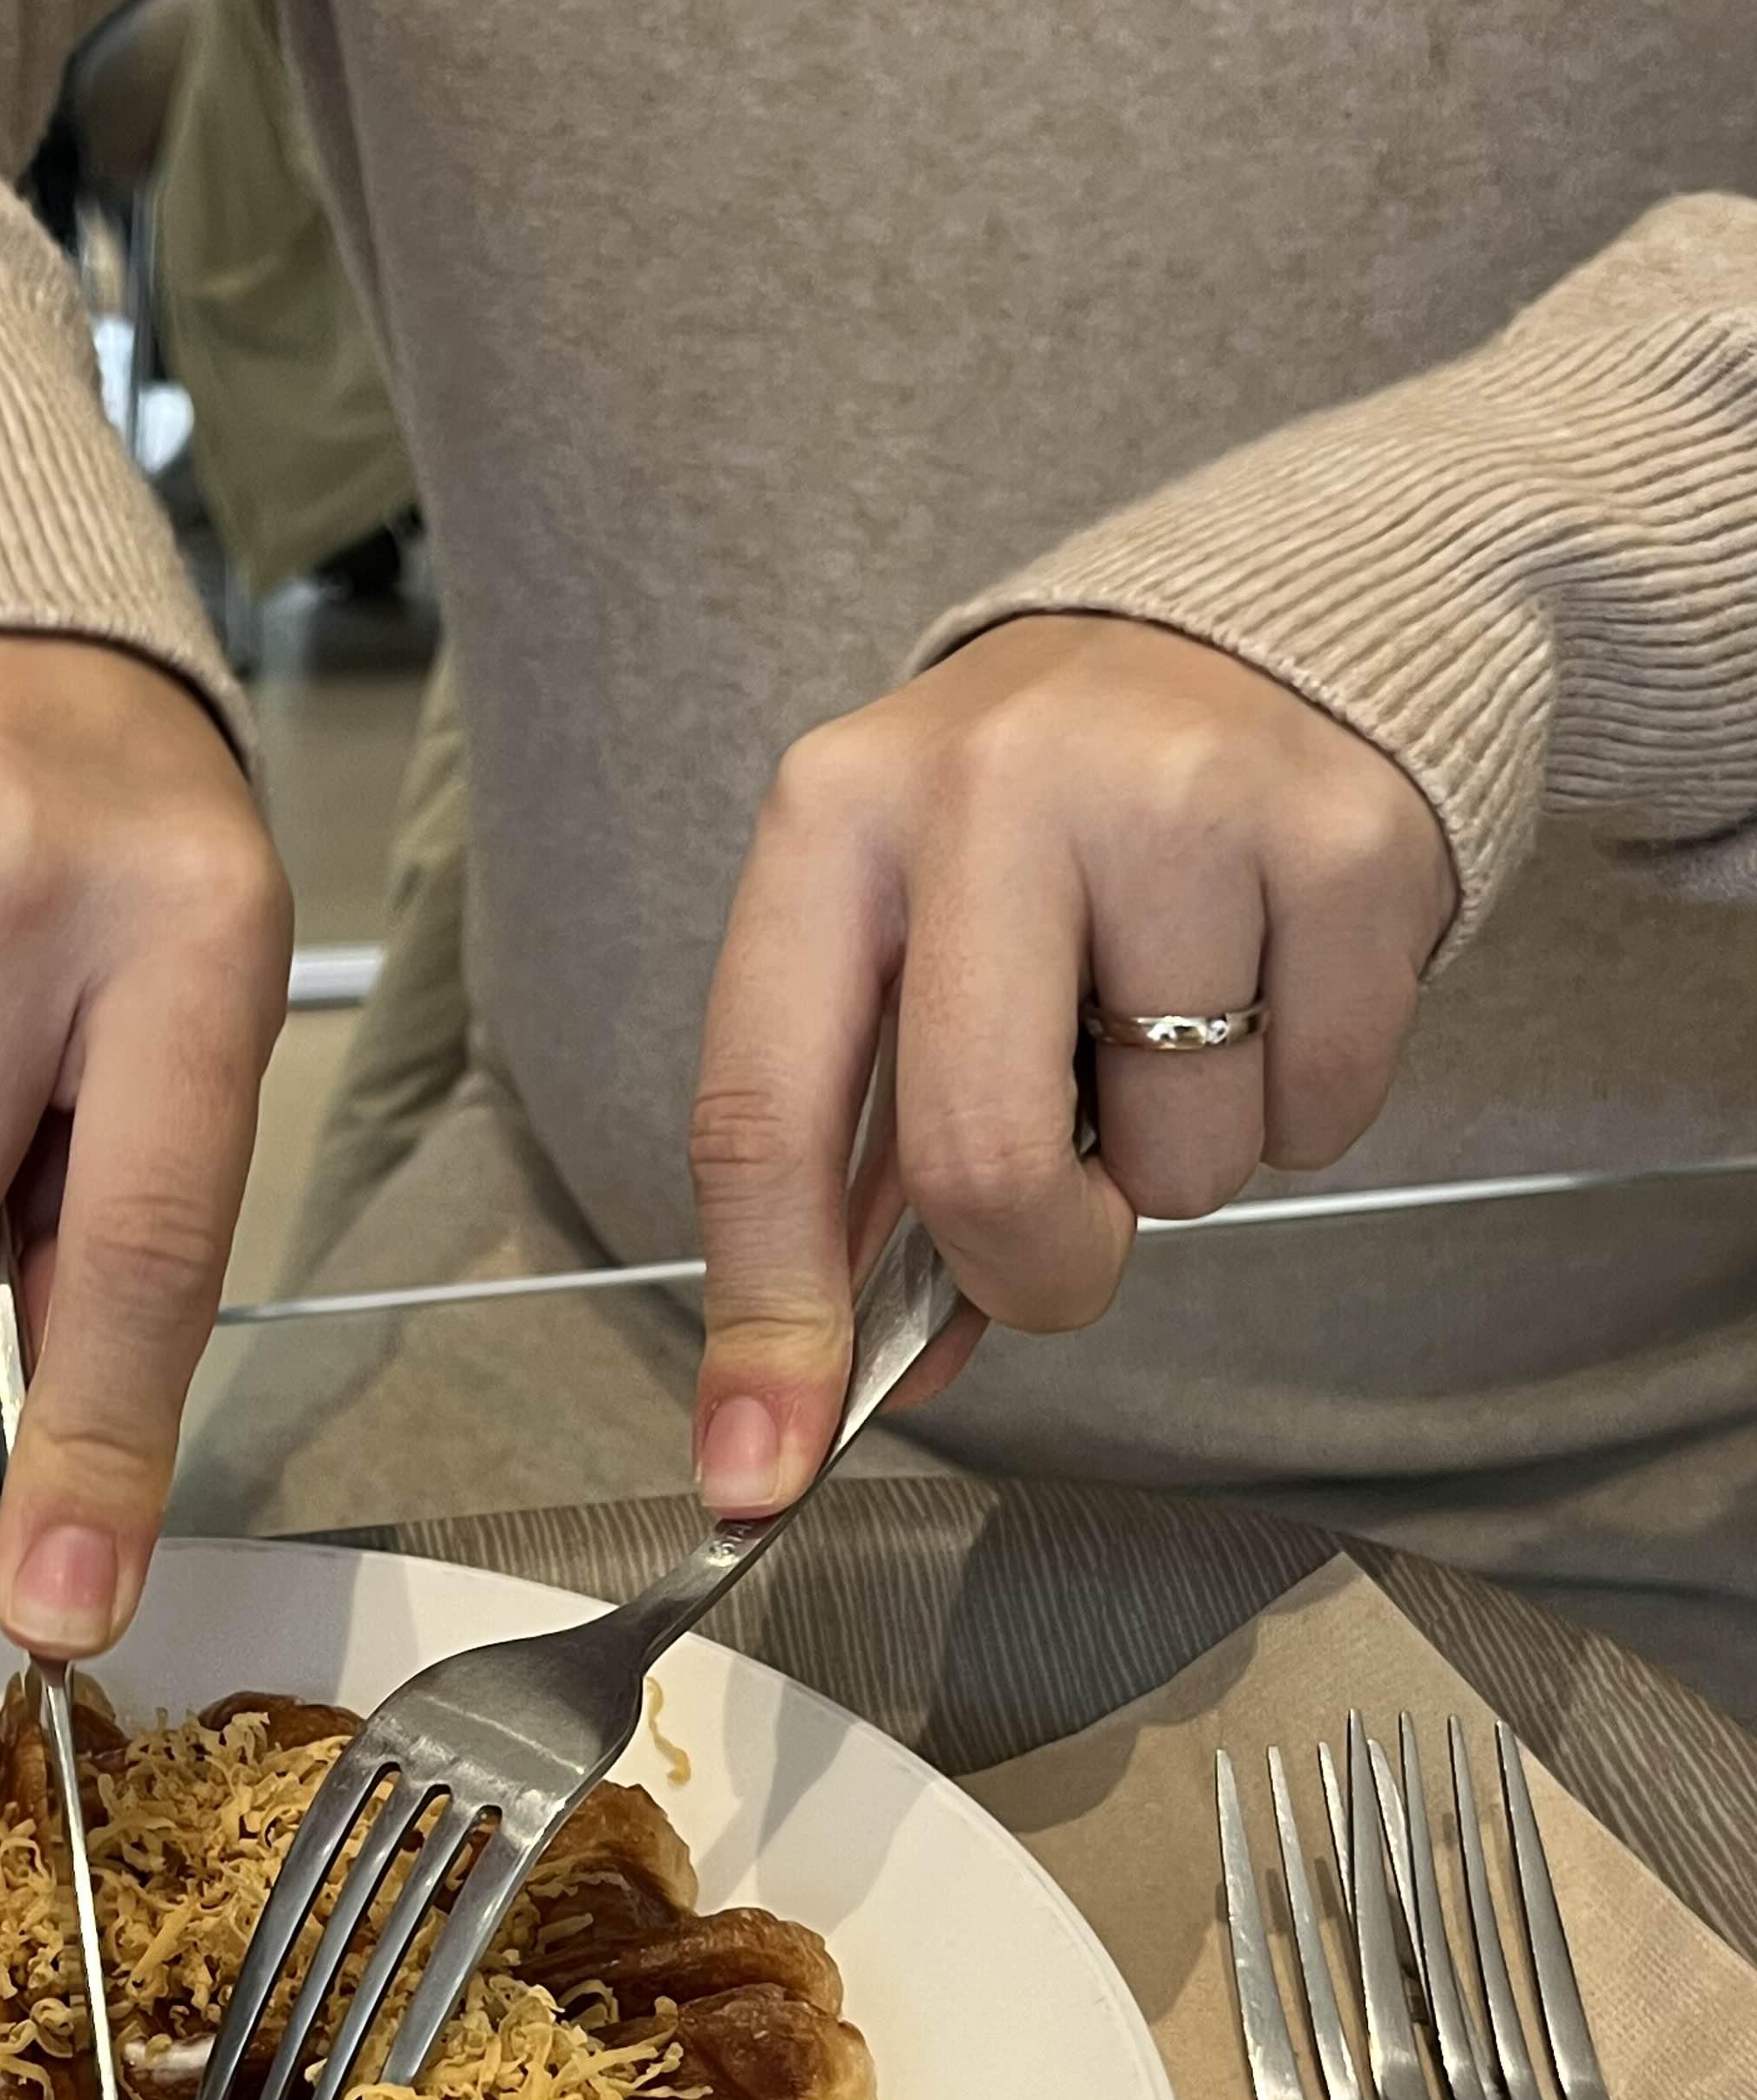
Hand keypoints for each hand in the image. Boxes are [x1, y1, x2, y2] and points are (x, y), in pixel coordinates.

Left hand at [689, 616, 1458, 1512]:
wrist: (1259, 626)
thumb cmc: (1045, 824)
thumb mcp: (908, 939)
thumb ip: (861, 1164)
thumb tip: (824, 1393)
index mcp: (833, 816)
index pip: (761, 1109)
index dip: (765, 1319)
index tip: (755, 1473)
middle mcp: (990, 785)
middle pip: (978, 1162)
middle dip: (1032, 1265)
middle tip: (1063, 1237)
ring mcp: (1178, 797)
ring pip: (1176, 1164)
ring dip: (1180, 1160)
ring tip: (1178, 1013)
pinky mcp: (1345, 836)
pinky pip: (1317, 1114)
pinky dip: (1298, 1104)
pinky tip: (1274, 983)